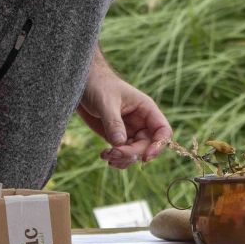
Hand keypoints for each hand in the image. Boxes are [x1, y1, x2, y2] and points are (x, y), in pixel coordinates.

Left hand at [77, 52, 172, 168]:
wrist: (82, 84)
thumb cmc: (98, 85)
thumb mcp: (106, 102)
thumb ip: (114, 123)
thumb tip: (120, 144)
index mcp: (146, 109)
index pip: (162, 131)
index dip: (158, 145)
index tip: (145, 158)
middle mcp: (141, 122)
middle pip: (147, 146)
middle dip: (132, 154)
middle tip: (112, 154)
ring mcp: (130, 130)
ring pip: (135, 153)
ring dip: (123, 159)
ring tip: (106, 155)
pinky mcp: (117, 136)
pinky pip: (123, 153)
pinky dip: (116, 159)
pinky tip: (104, 155)